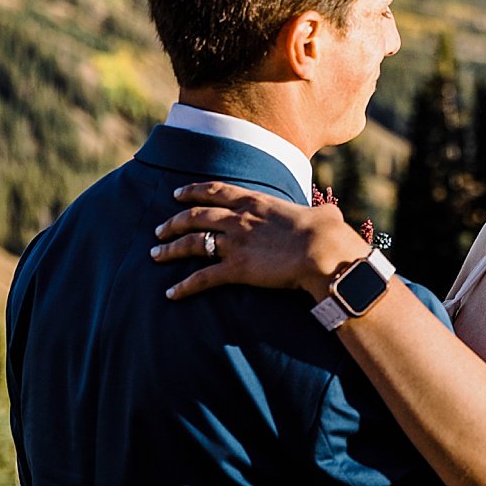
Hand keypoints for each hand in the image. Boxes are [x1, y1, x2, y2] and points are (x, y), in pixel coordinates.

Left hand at [150, 182, 370, 299]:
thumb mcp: (321, 214)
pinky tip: (171, 293)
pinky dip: (184, 286)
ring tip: (155, 254)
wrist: (321, 250)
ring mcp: (235, 243)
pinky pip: (202, 278)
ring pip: (191, 244)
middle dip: (173, 221)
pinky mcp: (236, 268)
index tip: (177, 194)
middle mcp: (239, 219)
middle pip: (195, 216)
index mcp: (255, 201)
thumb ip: (318, 212)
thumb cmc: (326, 232)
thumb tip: (329, 214)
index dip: (193, 191)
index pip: (216, 191)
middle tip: (159, 229)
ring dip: (170, 249)